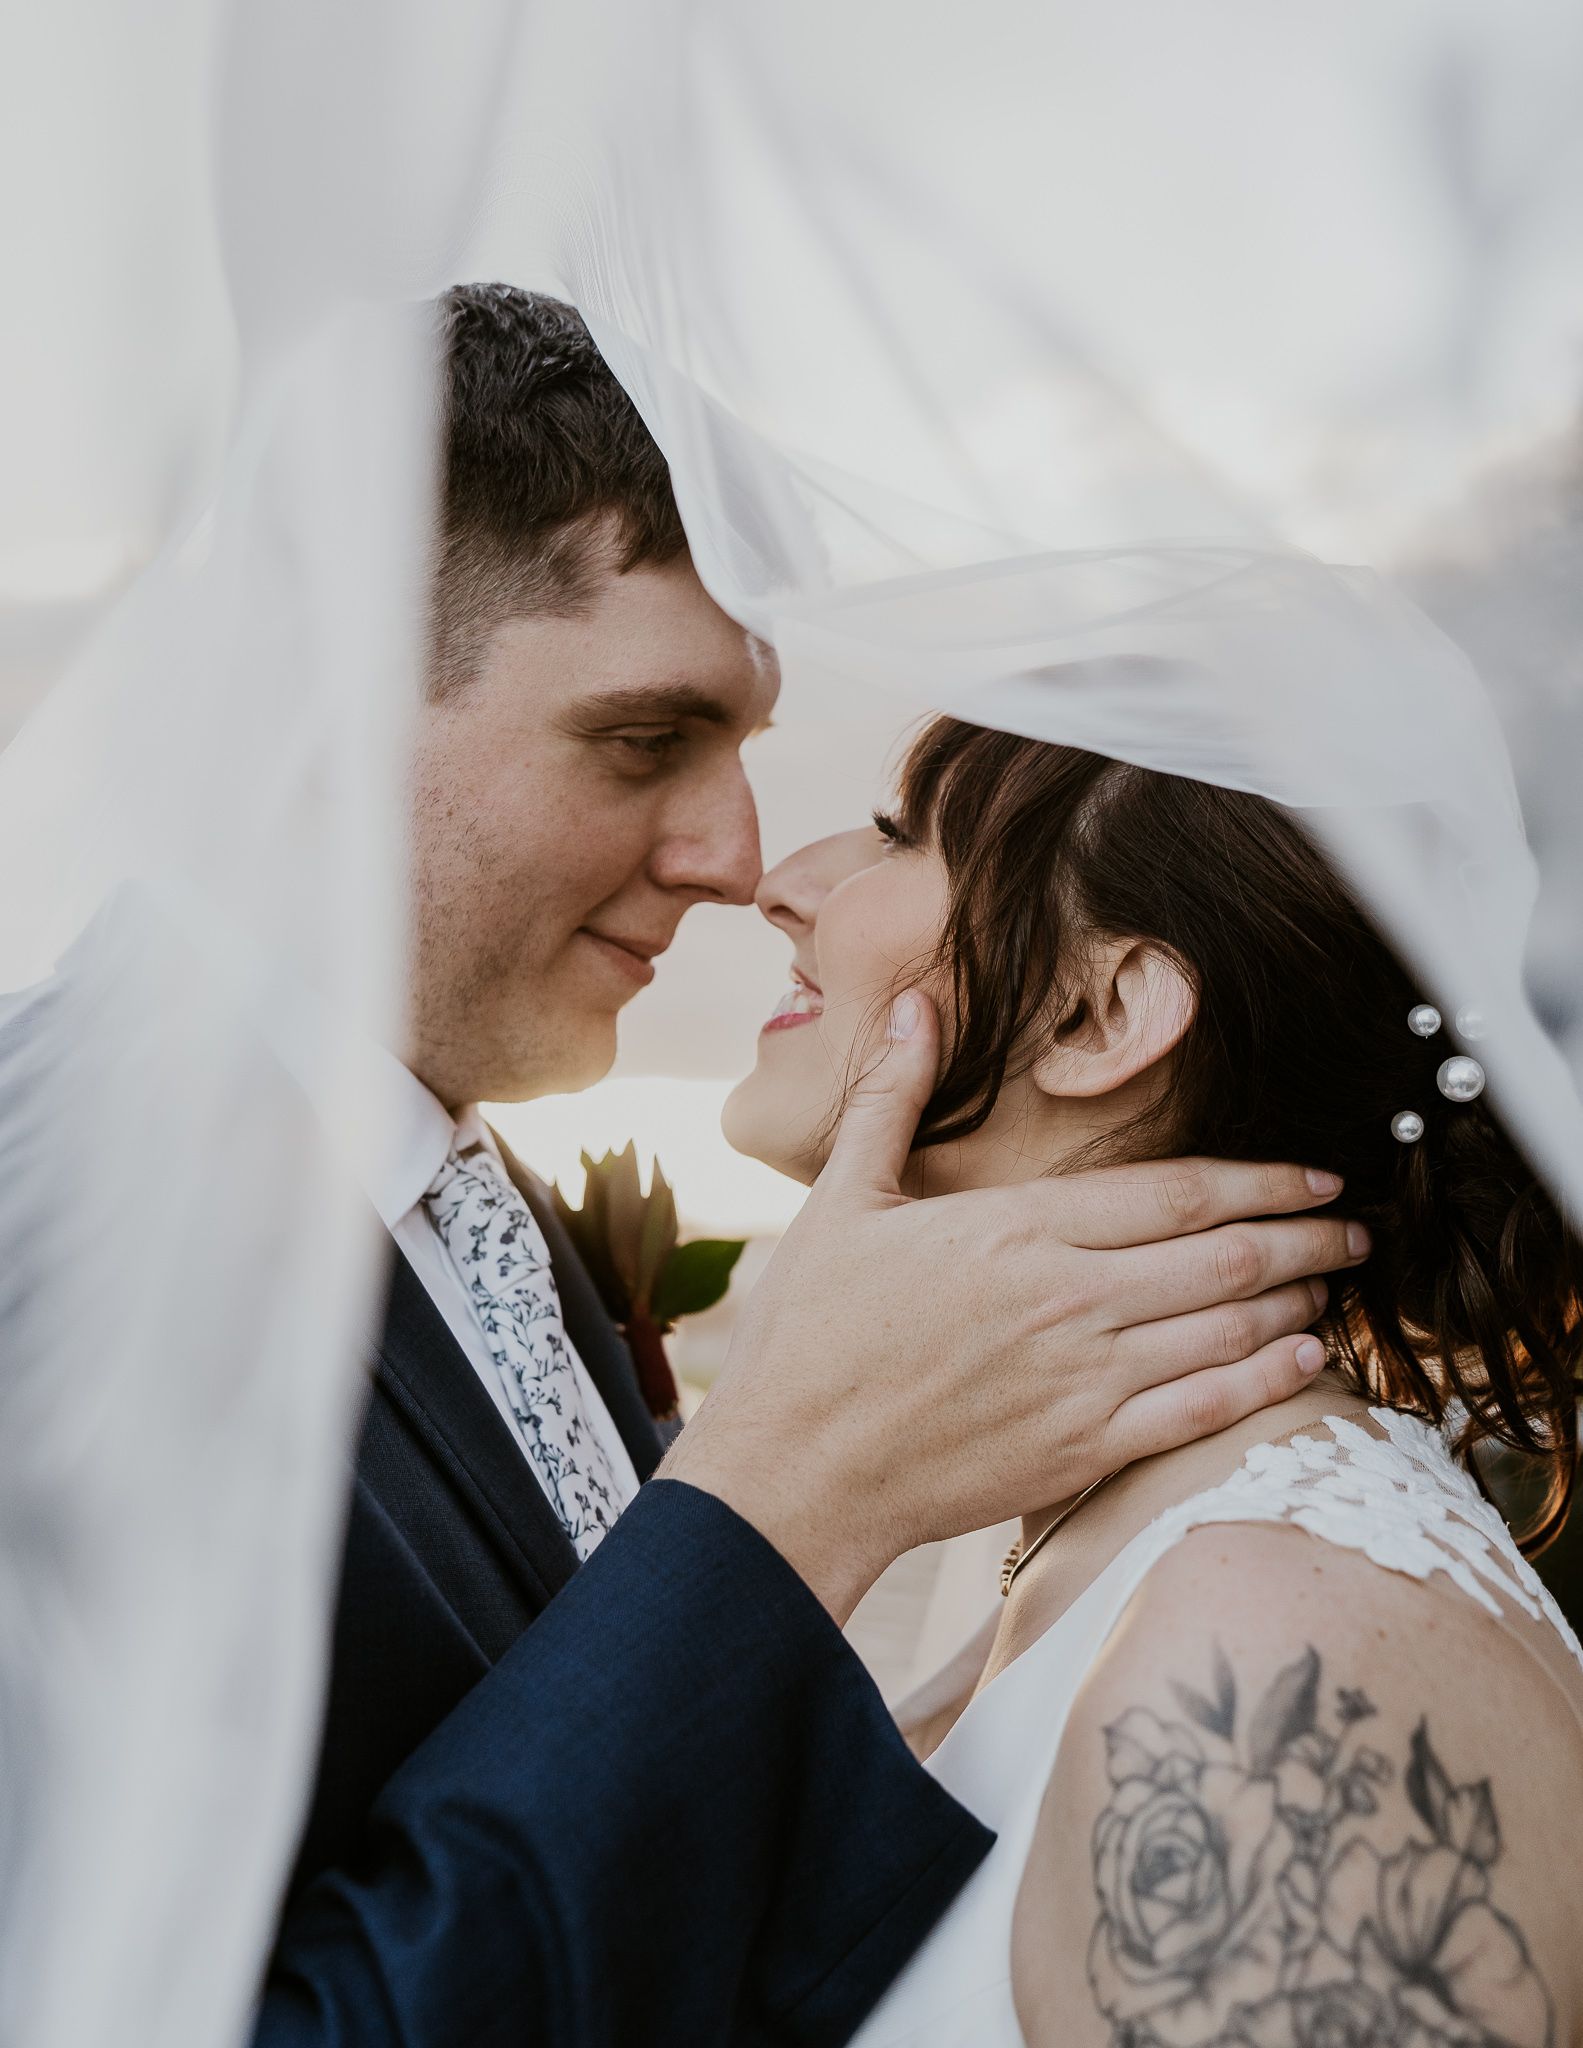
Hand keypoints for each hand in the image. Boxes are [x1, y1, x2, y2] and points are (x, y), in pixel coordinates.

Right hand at [659, 992, 1366, 1622]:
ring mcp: (1083, 1380)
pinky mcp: (1083, 1451)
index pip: (1173, 1193)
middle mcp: (1067, 1299)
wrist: (795, 1470)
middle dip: (1303, 1237)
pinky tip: (1303, 1360)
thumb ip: (891, 1099)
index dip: (1259, 1180)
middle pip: (1223, 1258)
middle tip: (1356, 1224)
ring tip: (1336, 1282)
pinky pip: (1202, 1409)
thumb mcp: (841, 1200)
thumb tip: (911, 1005)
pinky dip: (1266, 1380)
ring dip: (1296, 1301)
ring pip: (1226, 1329)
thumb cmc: (809, 1337)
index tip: (1312, 1172)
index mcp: (1016, 1229)